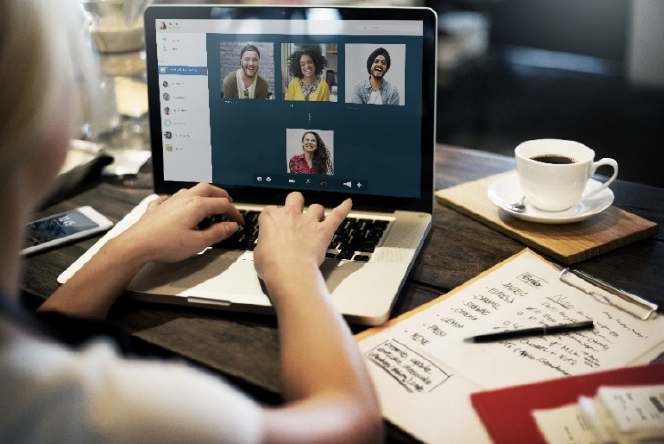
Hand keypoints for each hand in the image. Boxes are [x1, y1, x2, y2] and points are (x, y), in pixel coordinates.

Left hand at [119, 183, 243, 263]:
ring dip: (201, 193)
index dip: (234, 212)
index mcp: (196, 206)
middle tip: (228, 201)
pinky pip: (169, 198)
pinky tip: (175, 203)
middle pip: (207, 189)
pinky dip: (177, 199)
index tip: (239, 221)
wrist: (136, 244)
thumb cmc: (164, 244)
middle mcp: (183, 199)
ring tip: (207, 200)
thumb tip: (230, 226)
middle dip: (220, 194)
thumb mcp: (197, 243)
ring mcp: (169, 202)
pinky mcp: (156, 208)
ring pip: (189, 190)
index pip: (222, 205)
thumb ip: (216, 233)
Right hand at [254, 192, 350, 283]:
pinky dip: (344, 208)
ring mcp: (308, 221)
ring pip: (316, 207)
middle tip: (296, 210)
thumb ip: (264, 244)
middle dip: (296, 202)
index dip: (274, 218)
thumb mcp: (258, 253)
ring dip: (316, 212)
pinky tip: (348, 203)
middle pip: (295, 198)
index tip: (274, 226)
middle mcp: (290, 215)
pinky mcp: (323, 231)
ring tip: (316, 218)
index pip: (271, 210)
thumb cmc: (272, 265)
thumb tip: (267, 247)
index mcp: (271, 217)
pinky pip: (337, 215)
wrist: (289, 272)